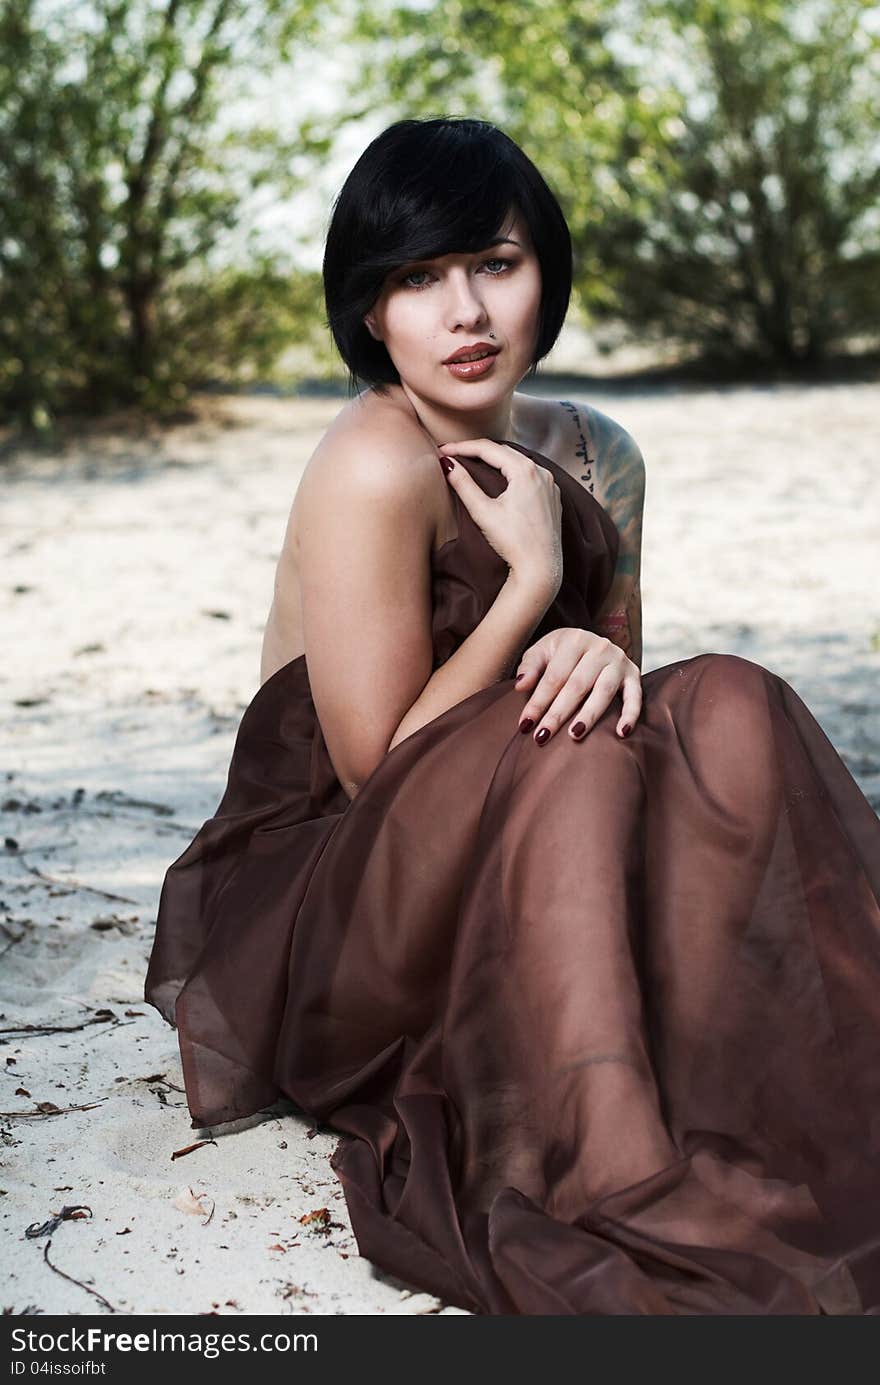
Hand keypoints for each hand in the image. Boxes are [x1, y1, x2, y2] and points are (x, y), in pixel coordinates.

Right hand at [437, 437, 561, 596]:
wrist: (541, 569)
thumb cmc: (514, 542)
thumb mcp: (483, 512)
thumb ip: (464, 485)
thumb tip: (447, 464)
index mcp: (525, 470)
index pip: (487, 449)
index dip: (462, 447)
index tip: (443, 450)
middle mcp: (542, 472)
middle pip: (503, 452)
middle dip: (477, 451)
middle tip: (454, 455)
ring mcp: (550, 485)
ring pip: (518, 462)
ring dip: (496, 461)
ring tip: (473, 463)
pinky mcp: (552, 498)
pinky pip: (531, 476)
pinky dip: (512, 473)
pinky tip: (501, 480)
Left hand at [513, 627, 641, 743]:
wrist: (589, 642)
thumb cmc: (560, 653)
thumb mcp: (541, 652)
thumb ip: (530, 667)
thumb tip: (520, 686)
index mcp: (574, 640)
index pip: (554, 676)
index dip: (539, 701)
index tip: (525, 724)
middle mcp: (600, 647)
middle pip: (577, 685)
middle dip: (558, 713)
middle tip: (543, 736)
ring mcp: (619, 661)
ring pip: (604, 692)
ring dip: (589, 715)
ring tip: (574, 734)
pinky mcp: (634, 674)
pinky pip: (635, 696)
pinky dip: (630, 714)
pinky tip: (621, 732)